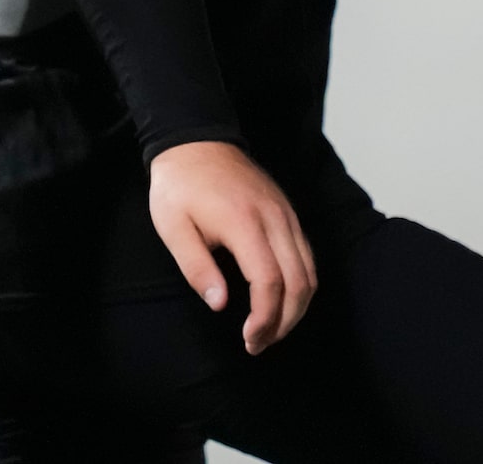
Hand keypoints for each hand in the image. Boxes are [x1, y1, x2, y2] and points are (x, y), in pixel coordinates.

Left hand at [147, 140, 316, 354]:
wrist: (195, 139)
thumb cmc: (179, 185)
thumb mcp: (172, 226)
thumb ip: (197, 267)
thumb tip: (220, 305)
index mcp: (243, 222)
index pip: (269, 282)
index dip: (265, 318)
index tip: (250, 339)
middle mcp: (273, 218)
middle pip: (299, 282)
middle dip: (284, 322)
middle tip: (259, 343)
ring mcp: (284, 212)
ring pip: (309, 270)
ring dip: (297, 307)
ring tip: (271, 328)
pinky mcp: (287, 210)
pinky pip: (306, 254)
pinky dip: (301, 283)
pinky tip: (281, 298)